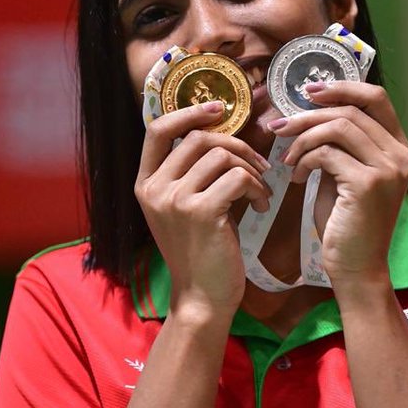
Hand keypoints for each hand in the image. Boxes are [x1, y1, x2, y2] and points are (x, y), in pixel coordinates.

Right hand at [136, 101, 271, 318]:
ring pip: (221, 156)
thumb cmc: (199, 253)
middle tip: (258, 164)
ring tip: (260, 192)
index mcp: (145, 184)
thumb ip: (190, 175)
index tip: (219, 108)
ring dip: (250, 169)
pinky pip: (237, 178)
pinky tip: (261, 206)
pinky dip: (256, 188)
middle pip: (198, 138)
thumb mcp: (183, 210)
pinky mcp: (201, 211)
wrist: (202, 298)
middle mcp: (154, 189)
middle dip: (236, 144)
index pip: (158, 129)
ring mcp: (175, 200)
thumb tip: (222, 136)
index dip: (189, 112)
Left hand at [271, 82, 407, 290]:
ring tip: (287, 159)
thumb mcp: (344, 176)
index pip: (376, 98)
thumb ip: (337, 146)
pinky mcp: (367, 184)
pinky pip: (327, 153)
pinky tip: (297, 177)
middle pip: (350, 110)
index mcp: (399, 148)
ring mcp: (387, 169)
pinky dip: (305, 160)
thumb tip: (308, 115)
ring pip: (337, 127)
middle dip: (308, 115)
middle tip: (279, 127)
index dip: (341, 87)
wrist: (356, 268)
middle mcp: (400, 155)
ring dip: (303, 138)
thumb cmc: (346, 225)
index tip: (308, 91)